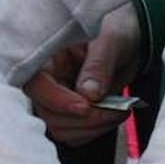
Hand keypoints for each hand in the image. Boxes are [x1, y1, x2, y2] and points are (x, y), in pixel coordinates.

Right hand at [24, 3, 142, 145]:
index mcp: (47, 54)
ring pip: (61, 128)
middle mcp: (47, 78)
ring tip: (120, 112)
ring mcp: (58, 97)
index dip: (57, 100)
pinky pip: (74, 133)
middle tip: (114, 110)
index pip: (35, 84)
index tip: (86, 105)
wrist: (129, 38)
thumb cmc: (115, 29)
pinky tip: (115, 115)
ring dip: (92, 127)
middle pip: (48, 113)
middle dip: (83, 118)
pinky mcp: (71, 112)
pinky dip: (96, 130)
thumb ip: (98, 65)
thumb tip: (89, 95)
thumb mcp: (110, 40)